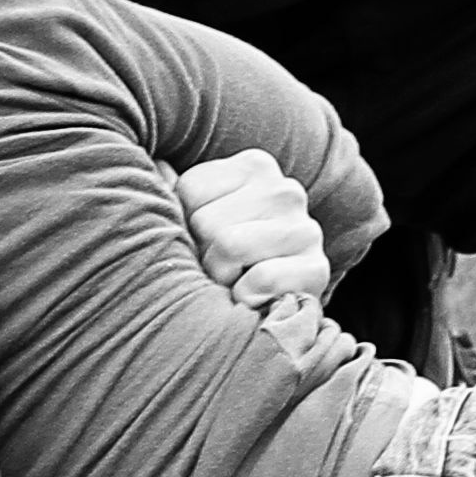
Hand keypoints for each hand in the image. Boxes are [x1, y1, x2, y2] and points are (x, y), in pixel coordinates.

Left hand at [176, 149, 335, 309]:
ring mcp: (306, 228)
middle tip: (220, 268)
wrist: (273, 310)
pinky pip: (262, 278)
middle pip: (206, 220)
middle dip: (203, 254)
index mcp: (255, 167)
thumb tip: (157, 166)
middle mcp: (286, 190)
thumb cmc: (226, 260)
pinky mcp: (317, 268)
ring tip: (236, 281)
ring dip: (222, 277)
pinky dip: (247, 297)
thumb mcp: (199, 218)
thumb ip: (175, 193)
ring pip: (230, 244)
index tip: (203, 240)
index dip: (185, 224)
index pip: (189, 190)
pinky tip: (255, 297)